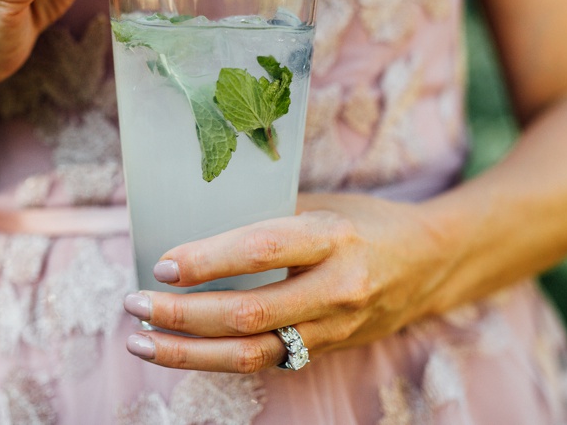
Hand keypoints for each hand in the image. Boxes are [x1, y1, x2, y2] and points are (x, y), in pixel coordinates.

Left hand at [121, 193, 447, 372]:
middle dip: (183, 314)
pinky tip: (181, 350)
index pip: (261, 251)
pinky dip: (217, 358)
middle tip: (135, 304)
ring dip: (189, 352)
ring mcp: (332, 328)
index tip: (163, 262)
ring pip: (251, 353)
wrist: (430, 264)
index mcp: (333, 238)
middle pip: (247, 314)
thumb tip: (195, 222)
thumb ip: (268, 216)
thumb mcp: (323, 204)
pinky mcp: (325, 351)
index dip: (208, 260)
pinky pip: (265, 361)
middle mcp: (335, 289)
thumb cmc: (366, 223)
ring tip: (142, 340)